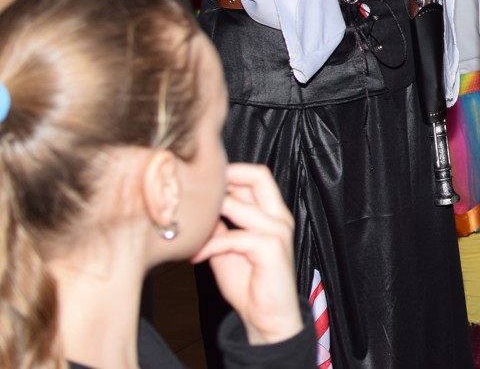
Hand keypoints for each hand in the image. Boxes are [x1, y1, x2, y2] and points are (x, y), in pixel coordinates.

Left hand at [190, 165, 302, 346]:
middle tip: (196, 192)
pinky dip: (209, 245)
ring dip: (209, 214)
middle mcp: (279, 216)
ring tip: (188, 227)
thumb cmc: (249, 284)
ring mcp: (278, 231)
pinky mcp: (270, 249)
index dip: (230, 172)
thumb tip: (198, 211)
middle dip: (226, 177)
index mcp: (273, 214)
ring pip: (240, 204)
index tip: (202, 183)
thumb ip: (219, 227)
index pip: (256, 176)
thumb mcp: (228, 249)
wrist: (267, 318)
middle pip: (258, 176)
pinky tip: (194, 257)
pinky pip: (233, 237)